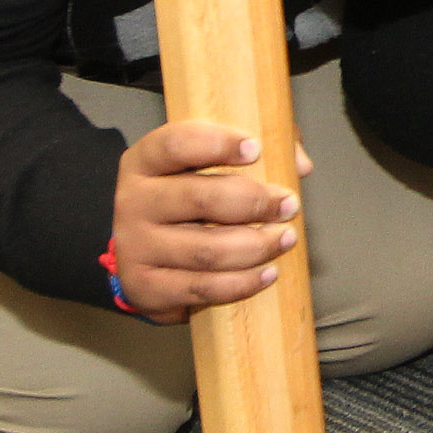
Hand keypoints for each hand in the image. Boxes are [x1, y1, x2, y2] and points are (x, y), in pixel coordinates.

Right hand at [108, 122, 313, 321]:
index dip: (217, 144)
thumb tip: (299, 164)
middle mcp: (133, 201)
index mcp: (146, 160)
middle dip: (255, 202)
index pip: (175, 144)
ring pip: (206, 250)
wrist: (143, 250)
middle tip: (289, 205)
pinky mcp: (144, 287)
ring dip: (256, 246)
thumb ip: (257, 148)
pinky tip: (267, 273)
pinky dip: (241, 284)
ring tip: (286, 239)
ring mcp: (135, 247)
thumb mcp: (212, 160)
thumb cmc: (189, 196)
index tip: (256, 149)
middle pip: (199, 198)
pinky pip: (201, 288)